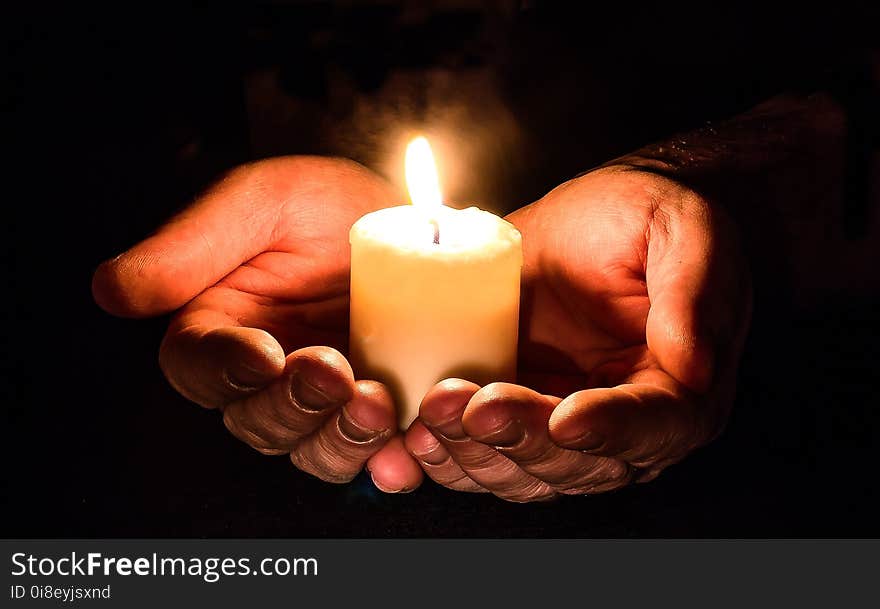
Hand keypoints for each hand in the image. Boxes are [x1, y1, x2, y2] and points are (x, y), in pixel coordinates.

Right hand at [92, 157, 422, 491]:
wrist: (418, 223)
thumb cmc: (329, 205)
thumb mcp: (264, 200)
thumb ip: (194, 243)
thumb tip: (112, 291)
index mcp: (222, 326)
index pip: (197, 366)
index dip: (224, 369)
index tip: (264, 355)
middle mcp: (265, 376)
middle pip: (255, 420)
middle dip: (292, 405)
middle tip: (332, 370)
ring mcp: (323, 401)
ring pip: (310, 450)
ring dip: (338, 438)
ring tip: (377, 402)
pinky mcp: (377, 414)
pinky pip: (373, 458)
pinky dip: (387, 462)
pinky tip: (405, 447)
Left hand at [405, 166, 751, 500]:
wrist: (592, 218)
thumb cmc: (645, 218)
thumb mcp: (684, 230)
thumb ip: (693, 290)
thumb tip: (693, 367)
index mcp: (679, 390)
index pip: (654, 428)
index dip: (609, 430)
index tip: (565, 419)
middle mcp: (623, 425)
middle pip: (578, 463)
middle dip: (521, 439)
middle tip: (472, 406)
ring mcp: (562, 425)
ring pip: (524, 472)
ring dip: (476, 453)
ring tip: (433, 414)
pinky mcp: (514, 414)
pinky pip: (484, 454)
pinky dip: (450, 454)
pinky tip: (416, 433)